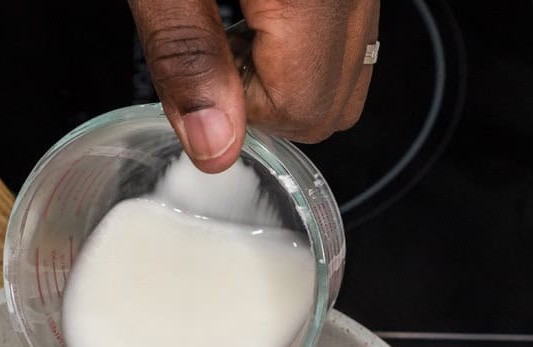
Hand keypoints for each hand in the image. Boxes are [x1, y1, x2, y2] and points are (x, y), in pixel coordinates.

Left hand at [129, 0, 380, 169]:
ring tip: (233, 24)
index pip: (301, 110)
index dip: (240, 111)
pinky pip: (344, 31)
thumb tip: (212, 147)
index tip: (201, 79)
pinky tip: (257, 7)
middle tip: (214, 57)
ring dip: (285, 73)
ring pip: (347, 71)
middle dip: (268, 102)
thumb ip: (186, 57)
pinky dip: (300, 40)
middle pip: (334, 103)